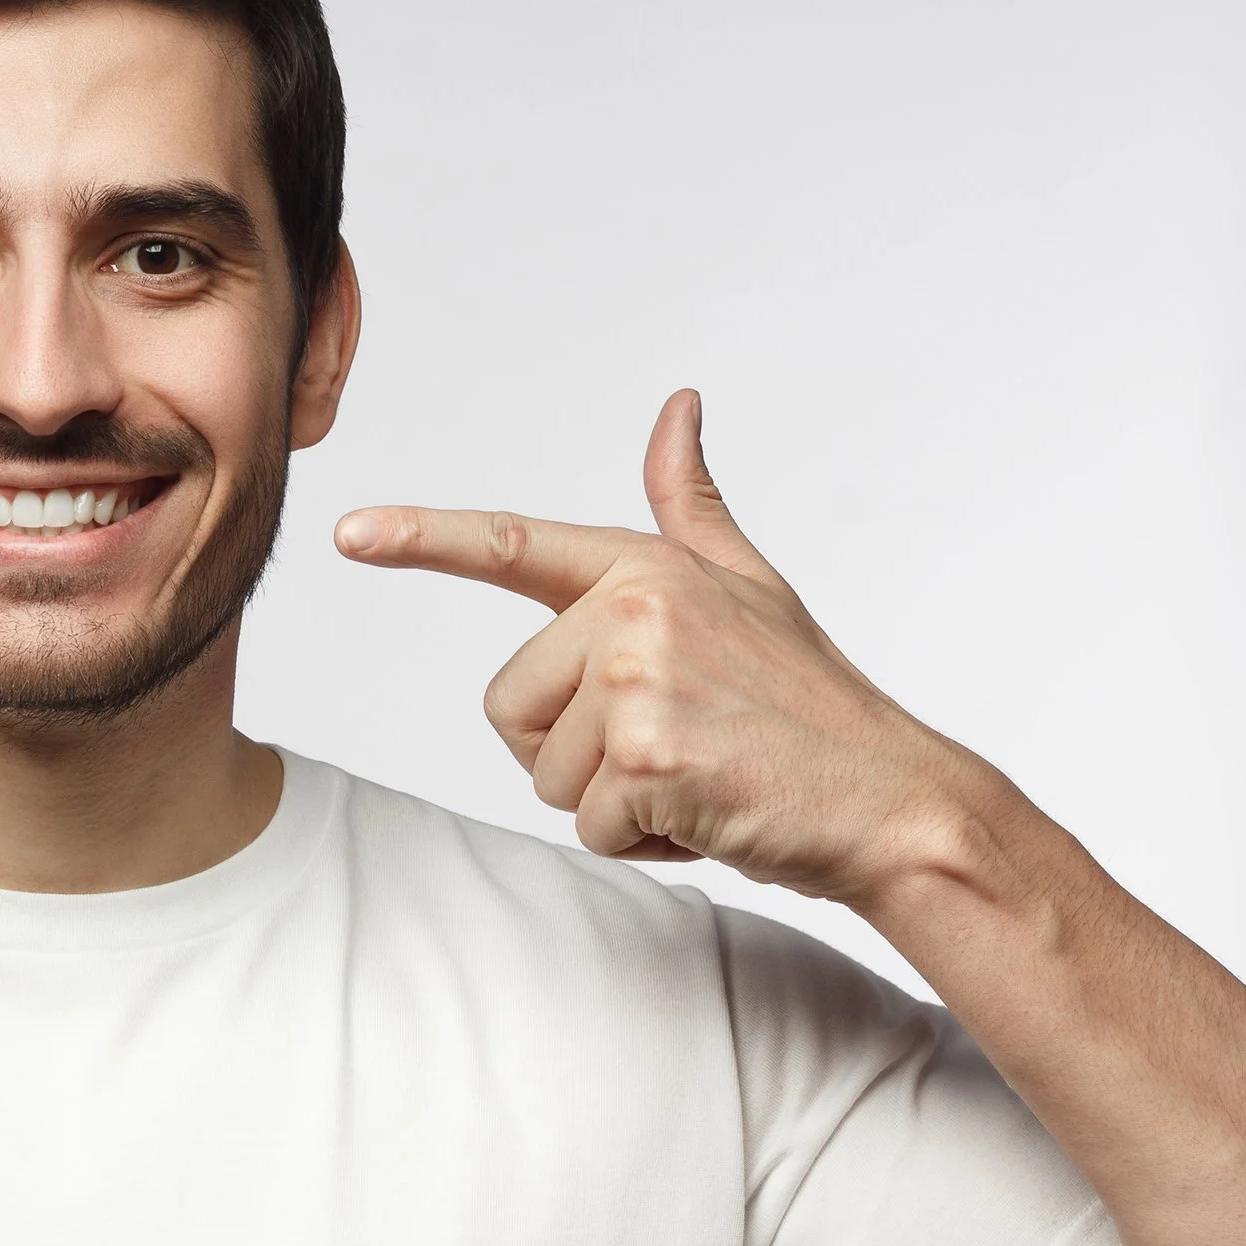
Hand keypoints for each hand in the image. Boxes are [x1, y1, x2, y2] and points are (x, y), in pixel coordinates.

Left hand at [335, 390, 978, 903]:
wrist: (895, 803)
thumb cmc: (812, 704)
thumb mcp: (750, 586)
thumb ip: (689, 506)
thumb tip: (677, 405)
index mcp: (645, 570)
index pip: (512, 545)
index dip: (422, 538)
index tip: (351, 532)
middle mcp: (634, 611)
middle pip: (511, 708)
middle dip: (577, 753)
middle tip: (675, 748)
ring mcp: (640, 681)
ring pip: (543, 773)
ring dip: (611, 802)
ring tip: (698, 778)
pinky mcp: (648, 755)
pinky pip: (585, 824)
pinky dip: (640, 840)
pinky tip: (709, 813)